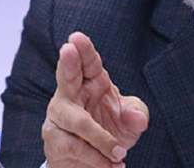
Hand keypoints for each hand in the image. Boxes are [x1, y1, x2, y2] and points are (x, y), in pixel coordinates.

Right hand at [42, 32, 148, 167]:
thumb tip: (138, 119)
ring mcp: (60, 117)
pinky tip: (112, 165)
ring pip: (77, 121)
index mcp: (92, 82)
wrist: (97, 162)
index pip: (88, 63)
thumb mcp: (131, 122)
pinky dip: (97, 158)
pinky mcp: (55, 140)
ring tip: (121, 153)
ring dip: (101, 139)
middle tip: (67, 50)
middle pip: (67, 77)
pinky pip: (75, 147)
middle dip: (67, 64)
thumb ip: (137, 116)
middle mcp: (71, 95)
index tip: (76, 38)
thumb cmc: (112, 131)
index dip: (83, 49)